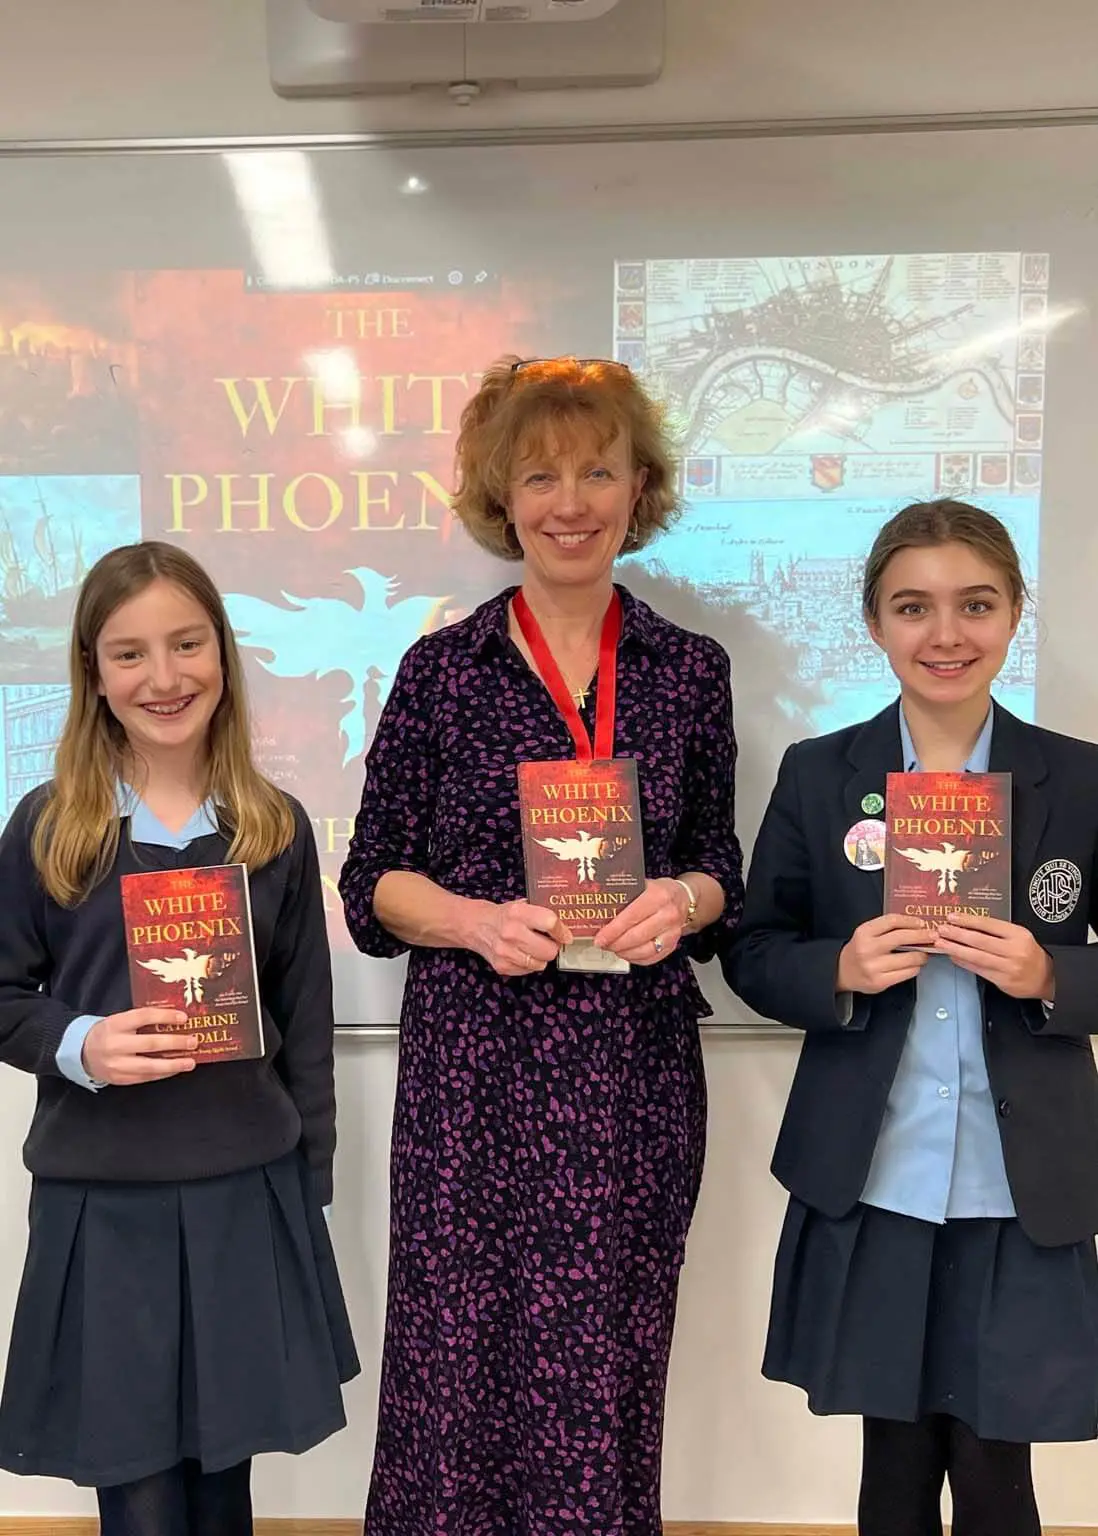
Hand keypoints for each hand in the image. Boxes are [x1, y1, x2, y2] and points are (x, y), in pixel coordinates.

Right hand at [82, 1008, 199, 1085]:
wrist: (82, 1053)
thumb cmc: (108, 1033)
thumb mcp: (120, 1021)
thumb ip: (142, 1020)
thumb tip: (175, 1019)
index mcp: (116, 1024)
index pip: (143, 1017)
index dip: (165, 1016)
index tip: (184, 1018)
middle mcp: (115, 1044)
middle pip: (150, 1043)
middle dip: (175, 1043)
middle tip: (194, 1041)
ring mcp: (117, 1064)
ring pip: (150, 1066)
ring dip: (174, 1065)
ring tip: (190, 1062)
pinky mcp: (120, 1079)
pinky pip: (146, 1077)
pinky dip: (163, 1073)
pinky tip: (175, 1069)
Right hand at [468, 899, 571, 977]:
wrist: (475, 926)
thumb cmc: (503, 915)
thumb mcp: (521, 905)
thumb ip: (541, 914)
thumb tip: (567, 924)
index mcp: (518, 912)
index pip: (550, 923)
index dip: (562, 931)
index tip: (566, 935)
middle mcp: (511, 932)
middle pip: (549, 950)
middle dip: (553, 947)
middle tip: (550, 942)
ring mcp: (505, 952)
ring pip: (541, 963)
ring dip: (541, 957)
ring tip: (535, 947)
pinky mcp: (502, 966)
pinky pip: (529, 970)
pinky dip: (530, 964)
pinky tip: (523, 953)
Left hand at [592, 878, 689, 965]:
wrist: (683, 898)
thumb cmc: (659, 891)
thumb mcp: (643, 884)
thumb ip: (624, 894)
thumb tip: (598, 905)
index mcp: (658, 896)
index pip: (631, 917)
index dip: (613, 930)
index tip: (600, 938)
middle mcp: (668, 915)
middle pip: (636, 936)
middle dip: (615, 943)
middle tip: (602, 944)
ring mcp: (673, 932)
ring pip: (644, 950)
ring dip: (624, 952)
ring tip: (612, 948)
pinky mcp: (673, 944)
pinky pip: (652, 958)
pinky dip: (636, 958)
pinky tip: (626, 953)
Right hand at [836, 915, 932, 994]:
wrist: (842, 971)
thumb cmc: (859, 950)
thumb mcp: (866, 933)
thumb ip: (886, 929)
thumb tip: (916, 926)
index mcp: (864, 933)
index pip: (892, 921)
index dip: (910, 921)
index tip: (921, 923)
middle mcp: (868, 949)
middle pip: (902, 938)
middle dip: (922, 936)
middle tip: (933, 935)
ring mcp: (874, 967)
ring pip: (909, 958)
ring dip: (922, 955)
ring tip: (924, 953)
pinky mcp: (880, 982)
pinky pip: (907, 973)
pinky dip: (915, 967)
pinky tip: (914, 965)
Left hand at [934, 912, 1054, 998]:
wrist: (1046, 978)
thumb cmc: (1030, 954)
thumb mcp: (1019, 936)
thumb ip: (997, 931)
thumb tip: (968, 925)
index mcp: (1018, 935)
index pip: (989, 924)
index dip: (969, 920)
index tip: (952, 916)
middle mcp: (1014, 950)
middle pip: (980, 941)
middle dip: (957, 934)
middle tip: (941, 929)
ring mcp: (1008, 967)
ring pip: (977, 957)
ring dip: (956, 949)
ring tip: (941, 943)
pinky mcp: (1002, 981)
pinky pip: (979, 970)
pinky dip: (964, 963)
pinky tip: (953, 957)